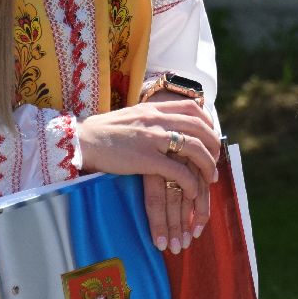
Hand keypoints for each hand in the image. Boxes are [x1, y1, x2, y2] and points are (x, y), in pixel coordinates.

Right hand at [76, 98, 219, 252]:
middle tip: (216, 160)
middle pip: (200, 127)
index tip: (211, 136)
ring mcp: (152, 137)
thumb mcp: (131, 116)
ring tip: (211, 178)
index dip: (208, 122)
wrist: (81, 141)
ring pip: (195, 148)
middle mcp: (157, 118)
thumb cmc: (102, 132)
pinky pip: (179, 171)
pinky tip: (193, 191)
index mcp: (153, 107)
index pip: (192, 108)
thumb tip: (163, 125)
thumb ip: (149, 118)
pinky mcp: (146, 159)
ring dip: (208, 165)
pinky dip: (191, 182)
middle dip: (213, 145)